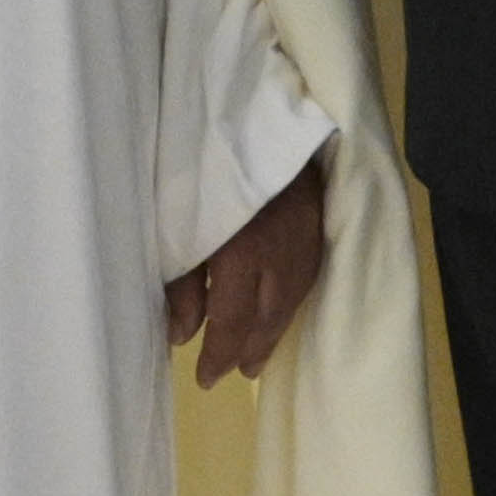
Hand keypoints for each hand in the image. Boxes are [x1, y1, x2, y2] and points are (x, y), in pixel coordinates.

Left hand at [166, 146, 337, 384]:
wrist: (261, 117)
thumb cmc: (202, 168)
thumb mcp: (177, 226)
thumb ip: (181, 283)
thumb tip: (181, 335)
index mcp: (242, 255)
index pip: (233, 322)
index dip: (219, 355)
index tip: (205, 378)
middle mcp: (281, 256)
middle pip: (268, 317)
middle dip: (250, 348)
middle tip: (235, 371)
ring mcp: (305, 240)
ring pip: (293, 299)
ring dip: (274, 330)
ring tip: (258, 353)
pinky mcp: (318, 224)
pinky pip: (308, 275)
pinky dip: (293, 300)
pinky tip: (283, 308)